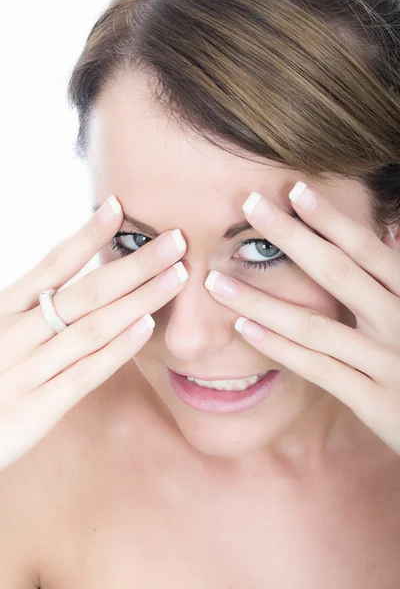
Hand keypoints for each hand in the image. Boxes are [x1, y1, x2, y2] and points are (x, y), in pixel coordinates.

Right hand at [0, 195, 187, 471]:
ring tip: (177, 277)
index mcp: (4, 309)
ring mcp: (28, 369)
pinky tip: (148, 327)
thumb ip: (27, 309)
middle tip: (176, 241)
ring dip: (139, 299)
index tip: (119, 207)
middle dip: (135, 264)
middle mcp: (16, 332)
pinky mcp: (39, 406)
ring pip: (93, 327)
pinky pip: (86, 372)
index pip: (52, 263)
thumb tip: (68, 282)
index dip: (87, 235)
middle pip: (86, 291)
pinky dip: (119, 348)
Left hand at [205, 183, 399, 454]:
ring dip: (261, 301)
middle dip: (291, 236)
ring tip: (216, 281)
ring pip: (314, 325)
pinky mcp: (374, 400)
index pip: (367, 250)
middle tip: (250, 204)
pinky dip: (279, 348)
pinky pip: (318, 369)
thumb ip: (396, 280)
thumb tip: (387, 235)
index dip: (331, 219)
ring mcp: (388, 363)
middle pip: (337, 273)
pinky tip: (243, 329)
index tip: (294, 190)